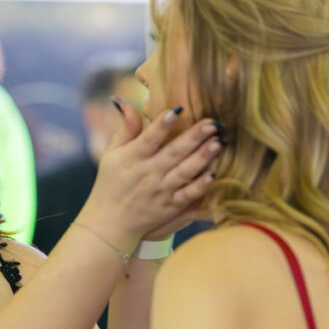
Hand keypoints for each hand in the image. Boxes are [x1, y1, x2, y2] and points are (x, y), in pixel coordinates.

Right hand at [83, 102, 221, 249]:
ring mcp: (160, 191)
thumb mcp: (110, 154)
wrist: (109, 223)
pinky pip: (188, 195)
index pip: (148, 139)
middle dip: (194, 137)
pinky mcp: (170, 206)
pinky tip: (214, 173)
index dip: (162, 125)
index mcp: (131, 158)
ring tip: (219, 142)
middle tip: (213, 123)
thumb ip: (125, 130)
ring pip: (185, 172)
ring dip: (203, 157)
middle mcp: (147, 173)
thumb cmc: (110, 183)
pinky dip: (200, 185)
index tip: (177, 110)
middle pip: (173, 152)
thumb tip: (130, 105)